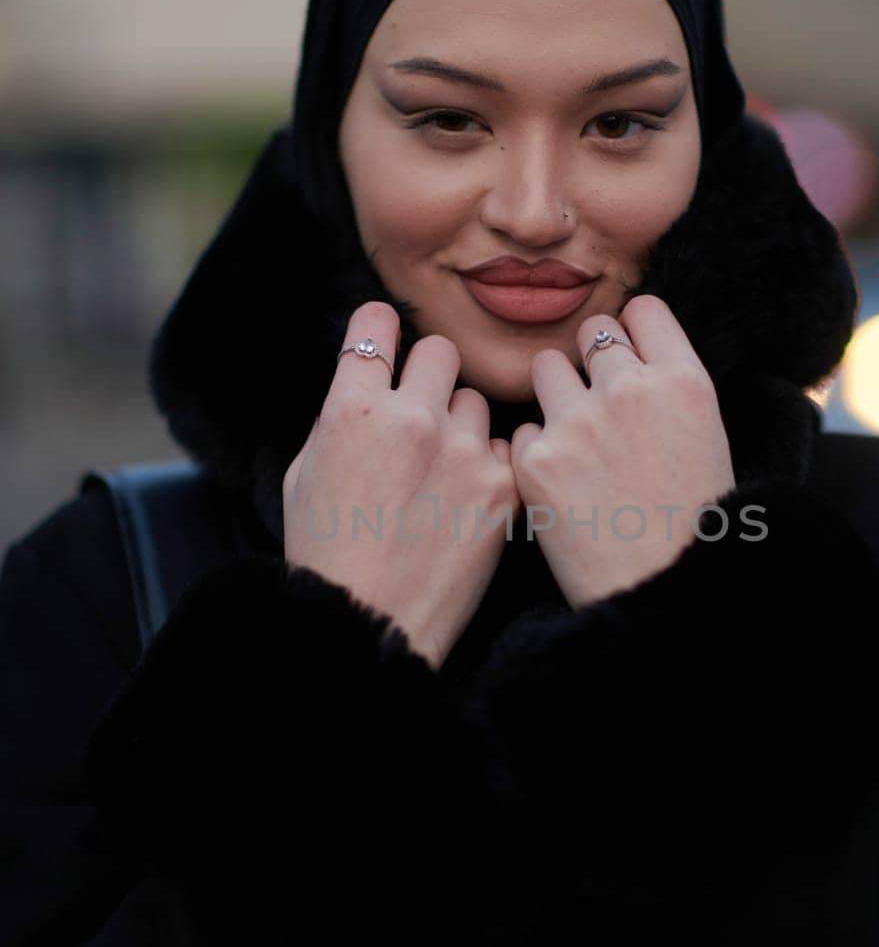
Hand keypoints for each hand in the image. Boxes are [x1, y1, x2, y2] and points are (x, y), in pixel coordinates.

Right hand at [283, 302, 520, 668]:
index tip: (387, 338)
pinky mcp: (503, 486)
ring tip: (441, 473)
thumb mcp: (304, 473)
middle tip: (422, 408)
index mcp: (353, 408)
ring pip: (475, 402)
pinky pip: (504, 446)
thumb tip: (366, 380)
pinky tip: (465, 499)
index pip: (377, 324)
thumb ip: (340, 417)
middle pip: (440, 351)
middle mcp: (412, 418)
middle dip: (430, 373)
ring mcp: (463, 450)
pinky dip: (488, 465)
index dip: (381, 327)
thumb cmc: (327, 552)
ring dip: (461, 424)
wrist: (372, 622)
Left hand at [509, 295, 735, 610]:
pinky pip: (523, 431)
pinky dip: (536, 453)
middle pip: (592, 334)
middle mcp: (629, 389)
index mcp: (683, 381)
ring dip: (556, 395)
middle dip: (592, 362)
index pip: (642, 311)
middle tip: (600, 407)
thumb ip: (669, 392)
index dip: (632, 333)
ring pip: (547, 369)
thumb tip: (635, 358)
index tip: (629, 357)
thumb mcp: (707, 442)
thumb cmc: (693, 529)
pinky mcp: (534, 461)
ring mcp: (577, 422)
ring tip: (577, 445)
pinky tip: (562, 490)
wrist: (661, 596)